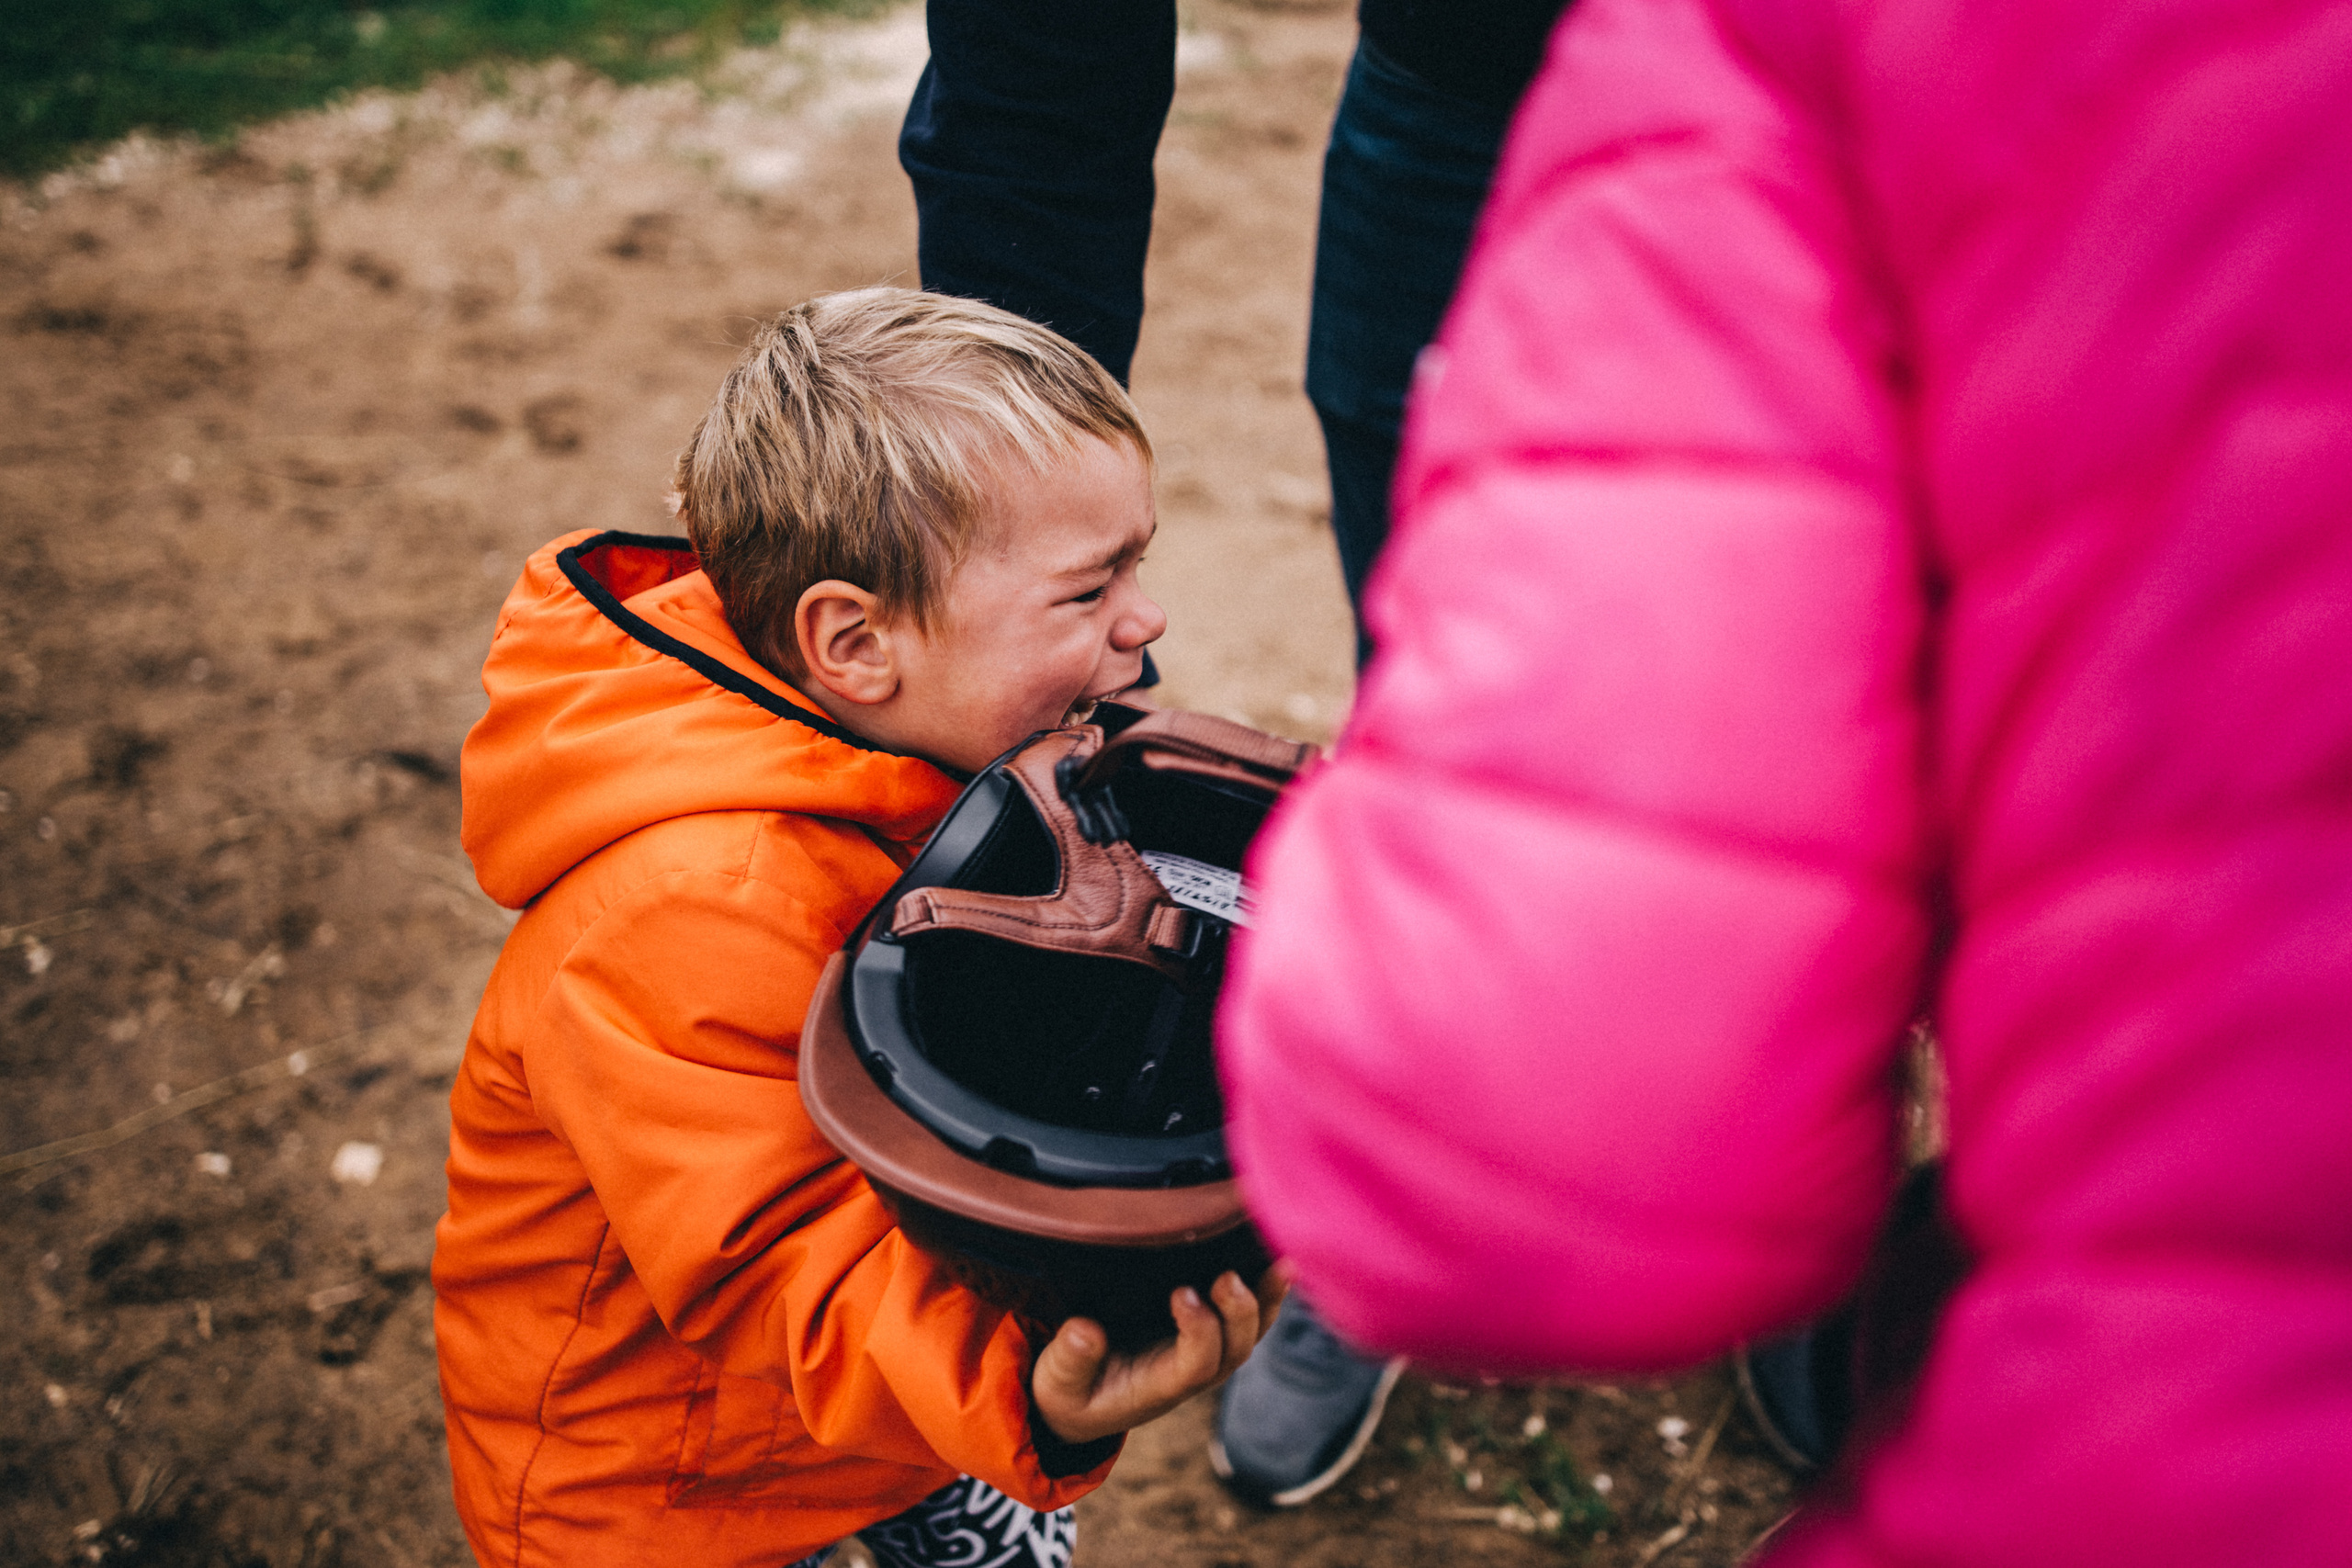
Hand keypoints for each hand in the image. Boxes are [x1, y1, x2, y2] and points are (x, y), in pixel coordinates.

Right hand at [1031, 1268, 1288, 1444]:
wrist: (1080, 1402)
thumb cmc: (1070, 1389)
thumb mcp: (1057, 1383)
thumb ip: (1070, 1360)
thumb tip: (1084, 1330)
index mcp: (1158, 1387)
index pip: (1196, 1365)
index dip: (1199, 1332)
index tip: (1182, 1294)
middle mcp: (1190, 1372)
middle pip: (1234, 1350)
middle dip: (1239, 1314)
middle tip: (1228, 1277)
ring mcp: (1203, 1353)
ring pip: (1249, 1334)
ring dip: (1266, 1301)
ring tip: (1280, 1264)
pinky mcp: (1204, 1332)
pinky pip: (1245, 1318)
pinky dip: (1264, 1293)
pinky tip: (1279, 1262)